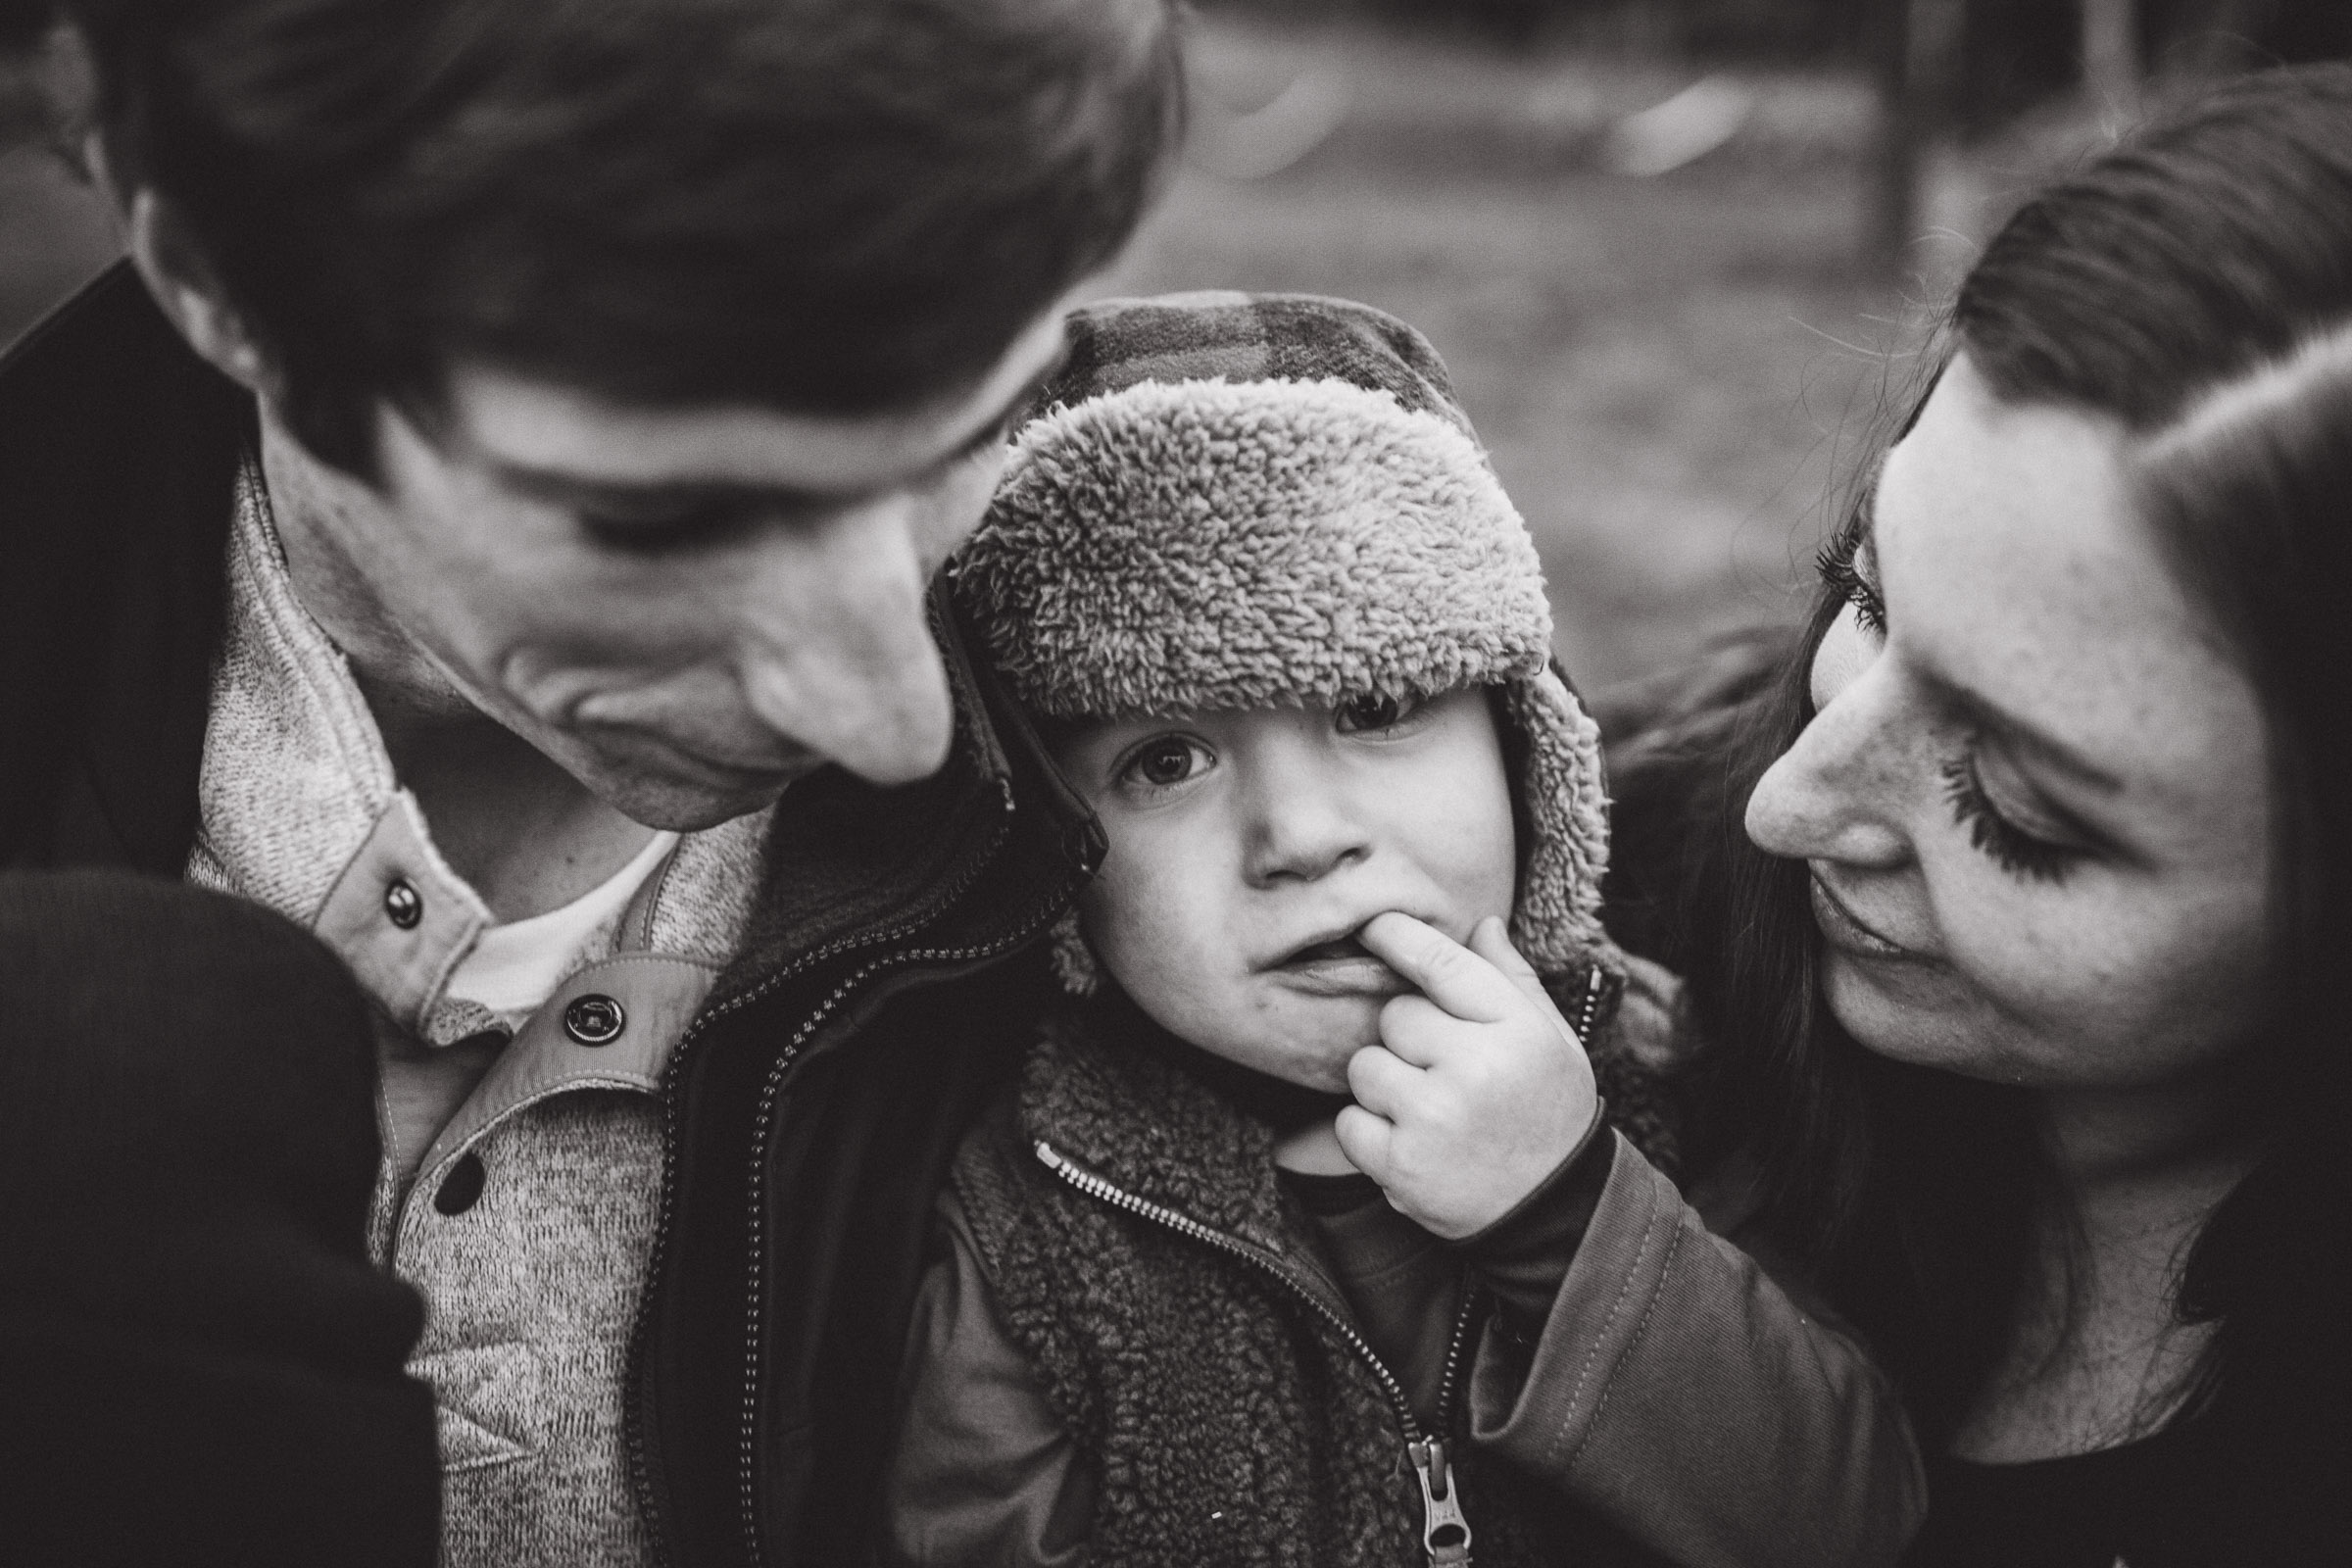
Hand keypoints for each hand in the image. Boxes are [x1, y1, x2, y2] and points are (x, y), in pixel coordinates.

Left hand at [1333, 913, 1597, 1239]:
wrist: (1553, 1212)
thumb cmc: (1549, 1113)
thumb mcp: (1553, 1041)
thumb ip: (1513, 980)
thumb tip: (1482, 923)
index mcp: (1516, 1030)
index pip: (1440, 962)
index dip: (1397, 936)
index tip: (1372, 925)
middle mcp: (1475, 1068)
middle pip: (1394, 1015)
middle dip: (1407, 1037)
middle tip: (1443, 1069)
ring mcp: (1434, 1117)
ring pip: (1365, 1066)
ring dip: (1385, 1084)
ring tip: (1429, 1109)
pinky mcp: (1401, 1164)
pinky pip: (1349, 1121)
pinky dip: (1369, 1132)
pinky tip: (1412, 1143)